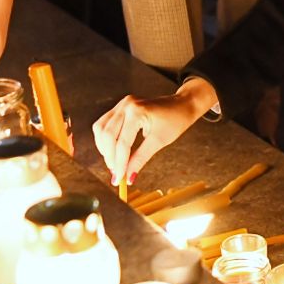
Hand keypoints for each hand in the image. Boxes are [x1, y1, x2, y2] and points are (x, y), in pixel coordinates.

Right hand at [92, 78, 215, 184]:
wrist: (182, 105)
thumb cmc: (175, 120)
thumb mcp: (158, 142)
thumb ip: (140, 159)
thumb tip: (128, 176)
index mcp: (137, 111)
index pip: (122, 143)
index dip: (119, 164)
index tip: (119, 179)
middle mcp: (126, 105)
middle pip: (107, 135)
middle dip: (110, 157)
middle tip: (116, 173)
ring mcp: (122, 104)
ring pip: (101, 129)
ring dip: (104, 149)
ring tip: (114, 163)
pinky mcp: (120, 107)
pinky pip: (104, 124)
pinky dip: (105, 139)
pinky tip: (111, 151)